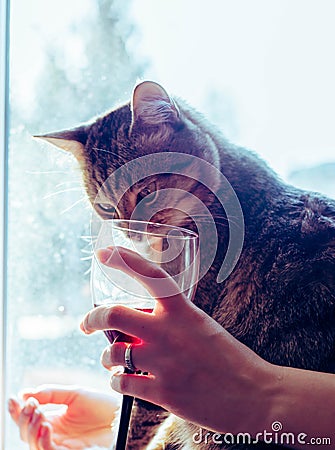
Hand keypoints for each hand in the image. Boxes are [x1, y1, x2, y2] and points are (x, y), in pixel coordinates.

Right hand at [8, 384, 118, 448]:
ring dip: (31, 429)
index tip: (14, 399)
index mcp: (54, 420)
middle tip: (32, 405)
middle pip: (25, 434)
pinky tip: (46, 426)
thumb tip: (24, 393)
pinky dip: (43, 441)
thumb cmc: (102, 405)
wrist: (123, 416)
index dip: (17, 411)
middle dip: (24, 419)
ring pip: (33, 445)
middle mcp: (54, 435)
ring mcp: (61, 446)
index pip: (28, 419)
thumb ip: (50, 394)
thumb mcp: (74, 394)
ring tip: (39, 413)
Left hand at [80, 246, 275, 435]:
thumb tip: (139, 325)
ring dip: (107, 356)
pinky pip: (121, 383)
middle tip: (87, 322)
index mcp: (183, 311)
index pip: (149, 275)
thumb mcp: (203, 327)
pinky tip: (123, 381)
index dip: (123, 259)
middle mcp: (169, 332)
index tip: (103, 254)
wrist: (256, 396)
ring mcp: (164, 363)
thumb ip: (173, 322)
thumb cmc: (231, 359)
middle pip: (113, 315)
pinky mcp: (162, 393)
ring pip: (113, 353)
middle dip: (92, 318)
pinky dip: (116, 381)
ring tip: (113, 360)